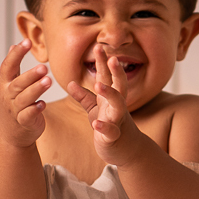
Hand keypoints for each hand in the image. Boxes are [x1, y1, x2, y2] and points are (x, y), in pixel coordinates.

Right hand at [0, 39, 51, 147]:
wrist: (10, 134)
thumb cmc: (13, 105)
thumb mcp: (9, 85)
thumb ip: (12, 67)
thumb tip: (13, 46)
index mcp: (5, 83)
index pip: (8, 66)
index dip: (16, 54)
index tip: (27, 41)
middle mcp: (8, 95)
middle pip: (18, 83)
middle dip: (30, 75)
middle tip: (44, 67)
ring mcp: (15, 109)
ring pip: (25, 98)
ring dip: (36, 89)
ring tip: (48, 81)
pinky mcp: (23, 122)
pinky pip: (28, 115)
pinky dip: (35, 110)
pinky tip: (43, 104)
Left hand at [66, 45, 140, 165]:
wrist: (127, 151)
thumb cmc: (112, 127)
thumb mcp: (96, 109)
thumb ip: (84, 97)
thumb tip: (71, 82)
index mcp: (112, 98)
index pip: (108, 77)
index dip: (104, 63)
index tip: (99, 46)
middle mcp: (117, 107)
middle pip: (119, 86)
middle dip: (115, 72)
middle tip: (111, 58)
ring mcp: (118, 121)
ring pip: (118, 106)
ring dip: (109, 94)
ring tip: (99, 85)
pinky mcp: (114, 138)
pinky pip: (110, 131)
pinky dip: (104, 127)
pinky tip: (96, 123)